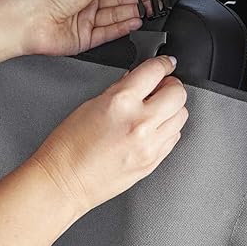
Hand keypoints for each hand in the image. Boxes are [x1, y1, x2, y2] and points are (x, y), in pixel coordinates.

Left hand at [16, 0, 149, 55]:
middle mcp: (86, 4)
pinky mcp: (86, 40)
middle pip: (117, 2)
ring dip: (131, 14)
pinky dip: (123, 28)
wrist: (27, 21)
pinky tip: (134, 22)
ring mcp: (86, 22)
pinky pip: (109, 34)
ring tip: (146, 10)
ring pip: (115, 18)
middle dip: (135, 0)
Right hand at [29, 56, 187, 213]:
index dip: (163, 63)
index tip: (165, 64)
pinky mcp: (153, 162)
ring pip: (182, 116)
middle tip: (162, 87)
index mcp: (121, 102)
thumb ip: (120, 90)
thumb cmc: (69, 147)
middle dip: (171, 86)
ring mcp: (149, 145)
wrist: (64, 182)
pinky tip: (153, 128)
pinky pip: (174, 137)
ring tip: (157, 109)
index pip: (155, 71)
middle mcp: (140, 122)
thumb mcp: (91, 104)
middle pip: (178, 93)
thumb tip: (138, 80)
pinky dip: (168, 129)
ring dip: (172, 108)